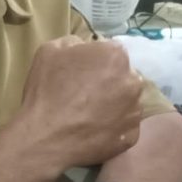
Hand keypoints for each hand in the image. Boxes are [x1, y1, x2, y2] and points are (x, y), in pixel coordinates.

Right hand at [18, 38, 143, 168]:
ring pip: (127, 101)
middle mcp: (133, 81)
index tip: (82, 72)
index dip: (96, 61)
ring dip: (114, 104)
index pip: (111, 52)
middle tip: (85, 94)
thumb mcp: (50, 50)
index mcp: (116, 56)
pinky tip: (94, 130)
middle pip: (123, 76)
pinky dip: (113, 127)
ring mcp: (135, 111)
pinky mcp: (132, 136)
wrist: (45, 138)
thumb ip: (74, 42)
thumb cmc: (47, 91)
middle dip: (109, 81)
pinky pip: (125, 126)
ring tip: (89, 114)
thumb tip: (85, 48)